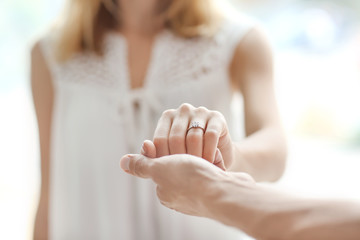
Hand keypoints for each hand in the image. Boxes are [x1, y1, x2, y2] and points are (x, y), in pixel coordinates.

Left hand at [120, 141, 253, 217]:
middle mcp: (181, 192)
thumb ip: (142, 165)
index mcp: (165, 191)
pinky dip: (213, 157)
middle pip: (180, 159)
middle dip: (188, 153)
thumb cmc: (191, 181)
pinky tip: (216, 162)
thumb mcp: (160, 169)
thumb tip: (123, 162)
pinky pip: (212, 163)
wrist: (228, 193)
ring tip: (207, 161)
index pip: (160, 162)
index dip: (168, 151)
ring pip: (198, 158)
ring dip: (202, 155)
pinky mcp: (217, 182)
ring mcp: (201, 188)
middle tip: (192, 157)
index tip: (176, 151)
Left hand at [152, 103, 233, 169]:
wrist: (218, 160)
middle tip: (186, 175)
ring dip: (196, 159)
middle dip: (181, 160)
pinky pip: (210, 136)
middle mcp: (182, 111)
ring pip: (193, 138)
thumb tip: (138, 150)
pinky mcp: (217, 117)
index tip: (171, 174)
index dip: (164, 159)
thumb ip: (150, 156)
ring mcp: (200, 112)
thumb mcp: (167, 160)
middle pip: (176, 138)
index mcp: (167, 117)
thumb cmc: (189, 162)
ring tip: (198, 171)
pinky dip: (209, 153)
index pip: (159, 140)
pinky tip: (210, 164)